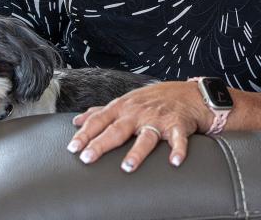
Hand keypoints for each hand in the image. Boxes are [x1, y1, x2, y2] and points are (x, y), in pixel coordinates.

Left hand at [67, 81, 211, 172]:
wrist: (188, 93)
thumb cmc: (153, 99)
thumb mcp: (125, 101)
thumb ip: (101, 112)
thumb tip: (77, 121)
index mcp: (123, 107)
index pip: (100, 120)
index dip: (85, 133)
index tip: (72, 147)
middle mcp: (138, 113)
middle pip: (117, 129)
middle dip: (101, 143)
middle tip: (87, 157)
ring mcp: (158, 119)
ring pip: (146, 136)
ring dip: (137, 151)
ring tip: (127, 166)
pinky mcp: (178, 125)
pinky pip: (178, 139)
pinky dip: (178, 149)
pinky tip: (175, 161)